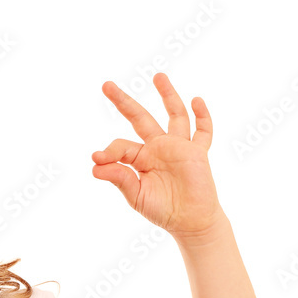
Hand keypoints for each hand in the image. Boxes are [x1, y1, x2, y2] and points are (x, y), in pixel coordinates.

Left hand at [92, 73, 224, 240]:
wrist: (190, 222)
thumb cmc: (162, 209)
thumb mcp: (135, 195)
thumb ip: (119, 178)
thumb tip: (95, 166)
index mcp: (139, 158)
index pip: (121, 146)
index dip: (108, 150)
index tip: (97, 158)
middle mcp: (158, 148)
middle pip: (140, 118)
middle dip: (124, 102)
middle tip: (106, 85)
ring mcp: (179, 148)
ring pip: (174, 115)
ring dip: (167, 95)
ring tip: (157, 76)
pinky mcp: (198, 153)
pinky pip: (202, 132)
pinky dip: (202, 117)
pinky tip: (196, 101)